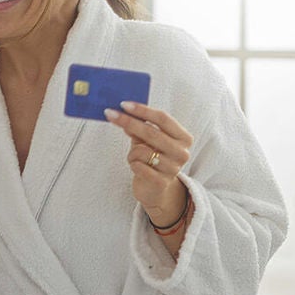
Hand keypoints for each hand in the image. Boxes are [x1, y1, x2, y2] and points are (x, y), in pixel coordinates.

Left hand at [104, 101, 193, 225]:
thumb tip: (125, 112)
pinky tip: (138, 168)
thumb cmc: (153, 159)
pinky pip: (138, 166)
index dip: (143, 110)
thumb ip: (141, 126)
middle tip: (110, 114)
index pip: (163, 118)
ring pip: (141, 151)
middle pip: (151, 132)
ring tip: (136, 158)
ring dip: (132, 153)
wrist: (156, 189)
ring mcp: (173, 169)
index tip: (124, 104)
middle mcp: (182, 153)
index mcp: (184, 138)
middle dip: (128, 122)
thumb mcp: (149, 140)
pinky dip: (133, 164)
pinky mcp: (161, 183)